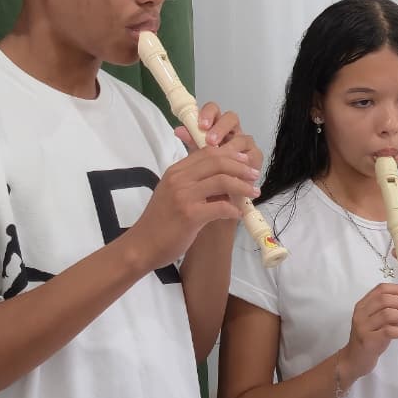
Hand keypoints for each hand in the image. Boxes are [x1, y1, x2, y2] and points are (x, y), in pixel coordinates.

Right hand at [129, 143, 261, 271]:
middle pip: (217, 162)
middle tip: (254, 175)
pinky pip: (221, 206)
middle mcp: (179, 179)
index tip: (245, 162)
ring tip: (254, 192)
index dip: (230, 154)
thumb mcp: (172, 193)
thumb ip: (191, 182)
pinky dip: (234, 209)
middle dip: (241, 167)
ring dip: (242, 186)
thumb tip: (221, 178)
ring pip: (222, 181)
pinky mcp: (190, 215)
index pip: (207, 152)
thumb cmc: (159, 222)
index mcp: (175, 171)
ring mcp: (184, 196)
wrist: (142, 245)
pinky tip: (238, 214)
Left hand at [176, 104, 262, 168]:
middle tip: (210, 141)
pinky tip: (234, 166)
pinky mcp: (255, 156)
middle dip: (220, 128)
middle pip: (231, 118)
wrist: (220, 190)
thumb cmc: (209, 170)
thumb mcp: (197, 155)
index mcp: (216, 126)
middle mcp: (232, 131)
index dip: (208, 114)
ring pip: (242, 137)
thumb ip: (191, 141)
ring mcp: (245, 143)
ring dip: (230, 146)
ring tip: (221, 157)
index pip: (214, 110)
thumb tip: (179, 130)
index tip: (201, 124)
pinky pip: (253, 154)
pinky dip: (243, 160)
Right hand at [342, 283, 397, 380]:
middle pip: (384, 300)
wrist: (355, 359)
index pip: (381, 289)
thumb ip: (389, 311)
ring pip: (387, 314)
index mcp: (363, 305)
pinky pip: (389, 331)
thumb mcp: (377, 322)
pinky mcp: (368, 340)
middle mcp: (361, 314)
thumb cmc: (369, 339)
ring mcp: (363, 326)